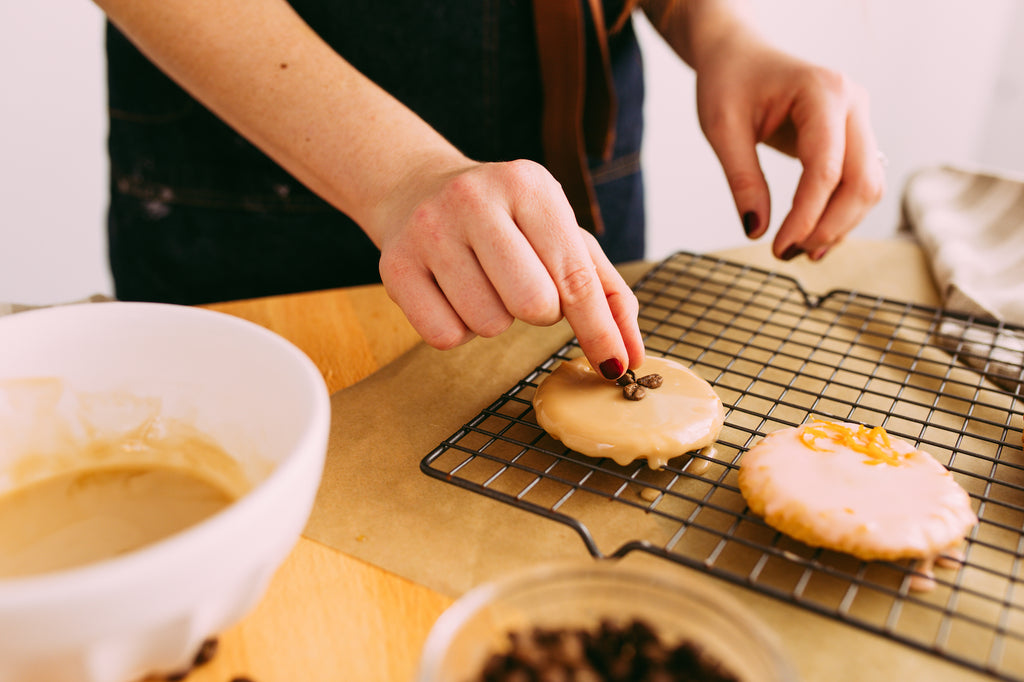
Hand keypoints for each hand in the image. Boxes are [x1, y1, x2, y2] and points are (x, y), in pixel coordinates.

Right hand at [373, 158, 645, 377]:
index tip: (615, 366)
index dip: (598, 329)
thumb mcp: (560, 234)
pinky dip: (458, 328)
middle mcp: (474, 200)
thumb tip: (628, 355)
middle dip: (539, 311)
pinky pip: (444, 337)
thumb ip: (604, 290)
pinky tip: (453, 292)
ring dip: (496, 318)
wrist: (417, 188)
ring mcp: (428, 230)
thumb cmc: (507, 221)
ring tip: (483, 281)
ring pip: (488, 325)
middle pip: (533, 305)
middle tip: (523, 287)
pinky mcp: (392, 265)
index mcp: (529, 185)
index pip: (574, 275)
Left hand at [694, 32, 884, 260]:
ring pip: (868, 187)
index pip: (826, 169)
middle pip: (863, 182)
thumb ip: (742, 179)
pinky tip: (811, 235)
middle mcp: (853, 104)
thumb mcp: (722, 129)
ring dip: (838, 226)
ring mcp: (859, 120)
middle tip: (788, 253)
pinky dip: (839, 213)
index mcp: (824, 92)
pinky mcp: (854, 137)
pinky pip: (858, 183)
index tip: (778, 248)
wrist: (740, 56)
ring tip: (797, 250)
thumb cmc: (729, 82)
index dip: (806, 216)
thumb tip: (757, 231)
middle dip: (829, 227)